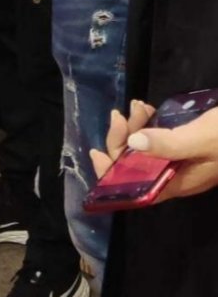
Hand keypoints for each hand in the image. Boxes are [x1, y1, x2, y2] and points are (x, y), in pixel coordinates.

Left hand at [92, 102, 217, 202]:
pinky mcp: (187, 144)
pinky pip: (158, 138)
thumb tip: (132, 144)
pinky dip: (148, 124)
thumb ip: (169, 143)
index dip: (113, 177)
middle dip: (122, 141)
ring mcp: (182, 159)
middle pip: (137, 166)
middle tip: (121, 114)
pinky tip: (147, 108)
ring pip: (145, 149)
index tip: (96, 152)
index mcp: (178, 183)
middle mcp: (176, 175)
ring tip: (137, 107)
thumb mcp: (201, 137)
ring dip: (134, 129)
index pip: (137, 190)